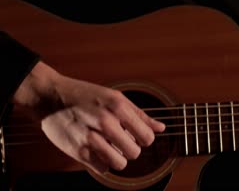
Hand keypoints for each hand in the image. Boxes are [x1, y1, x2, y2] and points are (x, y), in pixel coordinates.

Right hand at [13, 61, 165, 173]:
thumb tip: (161, 128)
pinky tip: (97, 151)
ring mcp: (91, 137)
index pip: (147, 136)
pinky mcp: (77, 151)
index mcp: (118, 106)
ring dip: (118, 158)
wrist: (50, 96)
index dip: (145, 139)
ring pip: (120, 164)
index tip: (136, 135)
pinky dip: (102, 163)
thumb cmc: (85, 95)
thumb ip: (139, 114)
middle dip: (131, 149)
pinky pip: (102, 169)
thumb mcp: (115, 97)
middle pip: (135, 152)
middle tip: (122, 141)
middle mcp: (106, 122)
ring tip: (110, 148)